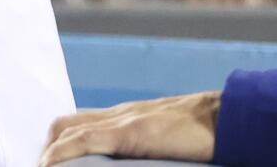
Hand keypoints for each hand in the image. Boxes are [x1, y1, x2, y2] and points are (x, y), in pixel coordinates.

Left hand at [40, 92, 220, 164]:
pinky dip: (61, 153)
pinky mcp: (131, 130)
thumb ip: (142, 150)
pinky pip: (85, 138)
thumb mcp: (164, 141)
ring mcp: (124, 120)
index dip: (59, 145)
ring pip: (68, 129)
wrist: (228, 119)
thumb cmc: (204, 136)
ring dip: (49, 154)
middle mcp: (120, 114)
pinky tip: (50, 166)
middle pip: (66, 124)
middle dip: (48, 151)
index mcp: (127, 118)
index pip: (79, 125)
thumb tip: (133, 161)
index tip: (50, 166)